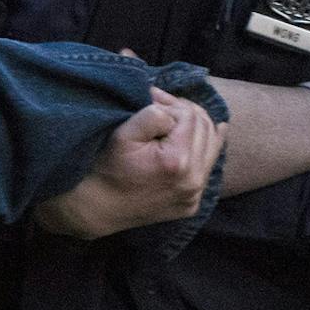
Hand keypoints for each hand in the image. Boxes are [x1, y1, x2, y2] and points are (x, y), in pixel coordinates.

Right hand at [34, 88, 223, 238]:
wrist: (96, 209)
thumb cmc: (106, 168)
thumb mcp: (123, 135)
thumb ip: (152, 115)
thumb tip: (168, 106)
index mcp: (176, 161)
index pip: (189, 116)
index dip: (171, 104)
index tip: (152, 101)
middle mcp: (192, 180)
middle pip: (205, 128)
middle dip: (186, 113)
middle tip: (164, 107)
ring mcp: (194, 195)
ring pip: (212, 146)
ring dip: (199, 128)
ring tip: (180, 119)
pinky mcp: (191, 204)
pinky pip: (207, 168)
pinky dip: (205, 149)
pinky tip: (210, 134)